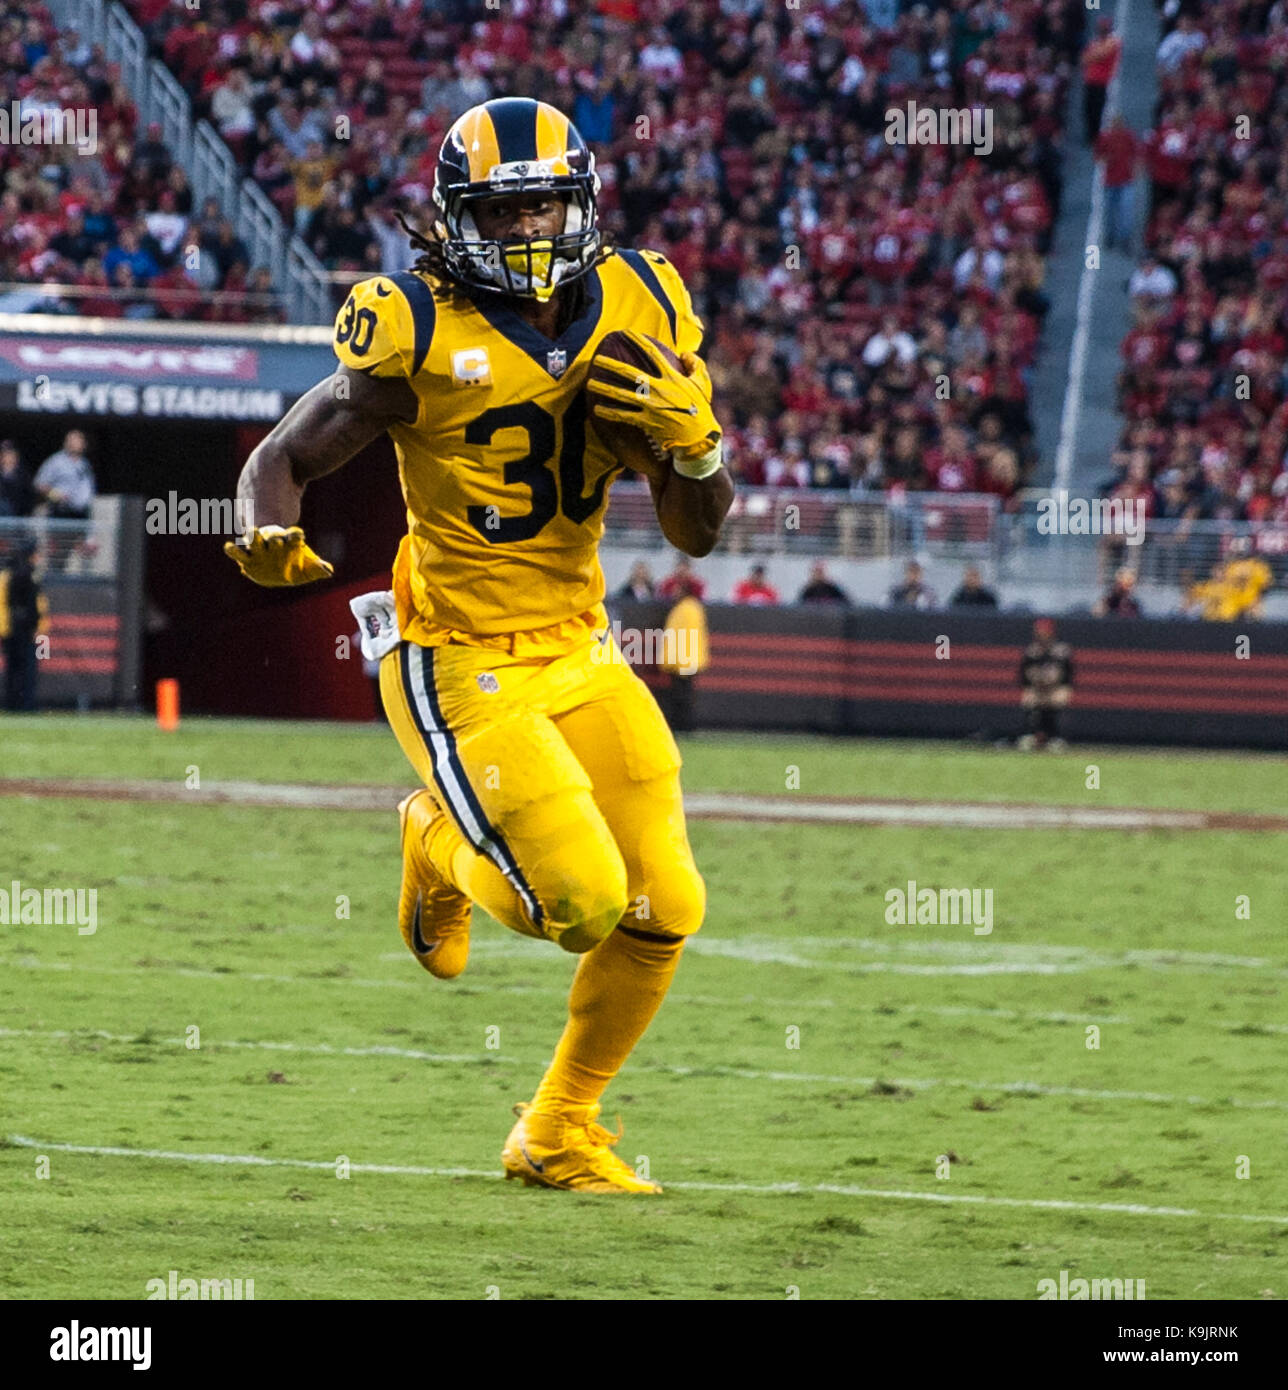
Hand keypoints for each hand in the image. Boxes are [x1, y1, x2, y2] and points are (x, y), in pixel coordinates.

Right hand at [223, 525, 333, 586]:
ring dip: (254, 536)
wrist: (276, 563)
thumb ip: (318, 568)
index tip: (299, 536)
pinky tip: (229, 547)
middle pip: (274, 536)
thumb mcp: (307, 568)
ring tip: (253, 532)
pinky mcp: (246, 556)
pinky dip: (232, 549)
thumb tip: (329, 571)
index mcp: (291, 543)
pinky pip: (237, 552)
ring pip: (254, 538)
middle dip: (275, 537)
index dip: (296, 535)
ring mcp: (259, 547)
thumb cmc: (294, 563)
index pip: (295, 535)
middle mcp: (274, 543)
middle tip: (277, 540)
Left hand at [590, 332, 720, 461]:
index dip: (638, 341)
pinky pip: (624, 416)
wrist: (699, 438)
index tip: (626, 333)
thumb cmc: (701, 410)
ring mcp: (651, 406)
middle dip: (611, 365)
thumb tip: (684, 353)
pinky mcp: (647, 422)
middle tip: (597, 358)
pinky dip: (610, 413)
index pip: (652, 353)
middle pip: (629, 373)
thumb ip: (695, 364)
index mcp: (672, 376)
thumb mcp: (703, 383)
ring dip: (604, 388)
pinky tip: (597, 409)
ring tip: (590, 383)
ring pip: (622, 395)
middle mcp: (659, 389)